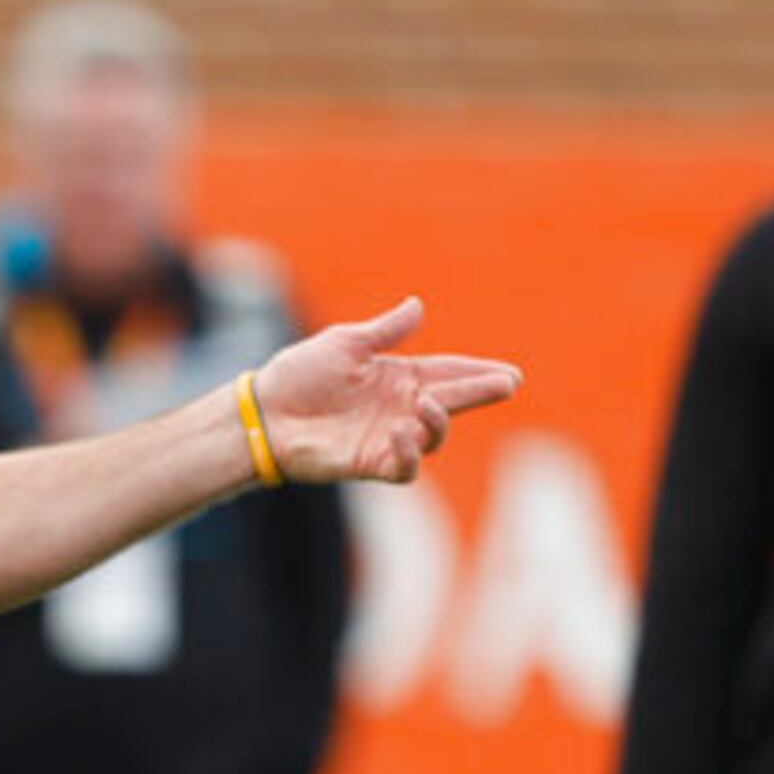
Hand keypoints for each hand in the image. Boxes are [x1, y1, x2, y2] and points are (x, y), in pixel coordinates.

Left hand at [249, 299, 523, 486]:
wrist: (264, 412)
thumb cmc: (299, 375)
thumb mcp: (346, 343)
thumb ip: (385, 331)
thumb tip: (418, 306)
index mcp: (397, 377)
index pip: (446, 373)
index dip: (476, 373)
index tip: (509, 374)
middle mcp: (398, 409)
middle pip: (451, 403)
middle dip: (480, 393)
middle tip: (506, 384)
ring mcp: (386, 438)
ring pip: (432, 438)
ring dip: (438, 422)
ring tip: (428, 405)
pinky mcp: (369, 463)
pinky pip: (403, 467)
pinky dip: (409, 452)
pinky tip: (402, 432)